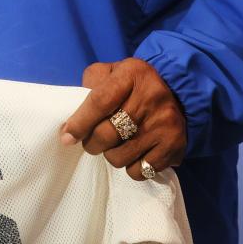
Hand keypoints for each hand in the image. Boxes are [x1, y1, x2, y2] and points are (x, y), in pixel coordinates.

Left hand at [59, 58, 186, 180]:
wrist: (176, 94)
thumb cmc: (130, 85)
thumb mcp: (109, 72)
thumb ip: (88, 87)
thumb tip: (70, 123)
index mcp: (132, 73)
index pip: (99, 102)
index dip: (80, 123)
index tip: (67, 137)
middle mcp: (152, 97)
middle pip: (107, 133)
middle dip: (91, 143)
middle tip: (91, 141)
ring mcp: (165, 123)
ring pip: (120, 156)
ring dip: (110, 155)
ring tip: (115, 144)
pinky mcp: (174, 145)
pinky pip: (139, 171)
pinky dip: (130, 167)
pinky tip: (133, 153)